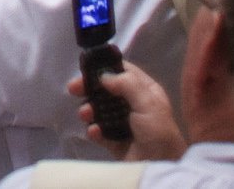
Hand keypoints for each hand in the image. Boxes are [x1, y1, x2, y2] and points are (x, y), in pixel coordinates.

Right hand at [61, 58, 179, 157]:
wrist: (160, 165)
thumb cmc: (157, 131)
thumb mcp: (148, 102)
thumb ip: (127, 84)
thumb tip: (103, 75)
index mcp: (144, 91)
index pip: (122, 72)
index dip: (105, 68)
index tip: (86, 68)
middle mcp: (132, 104)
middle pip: (106, 90)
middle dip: (89, 88)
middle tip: (73, 89)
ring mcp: (122, 123)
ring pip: (99, 110)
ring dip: (89, 110)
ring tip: (85, 114)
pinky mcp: (114, 141)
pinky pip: (99, 132)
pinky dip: (93, 130)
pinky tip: (94, 132)